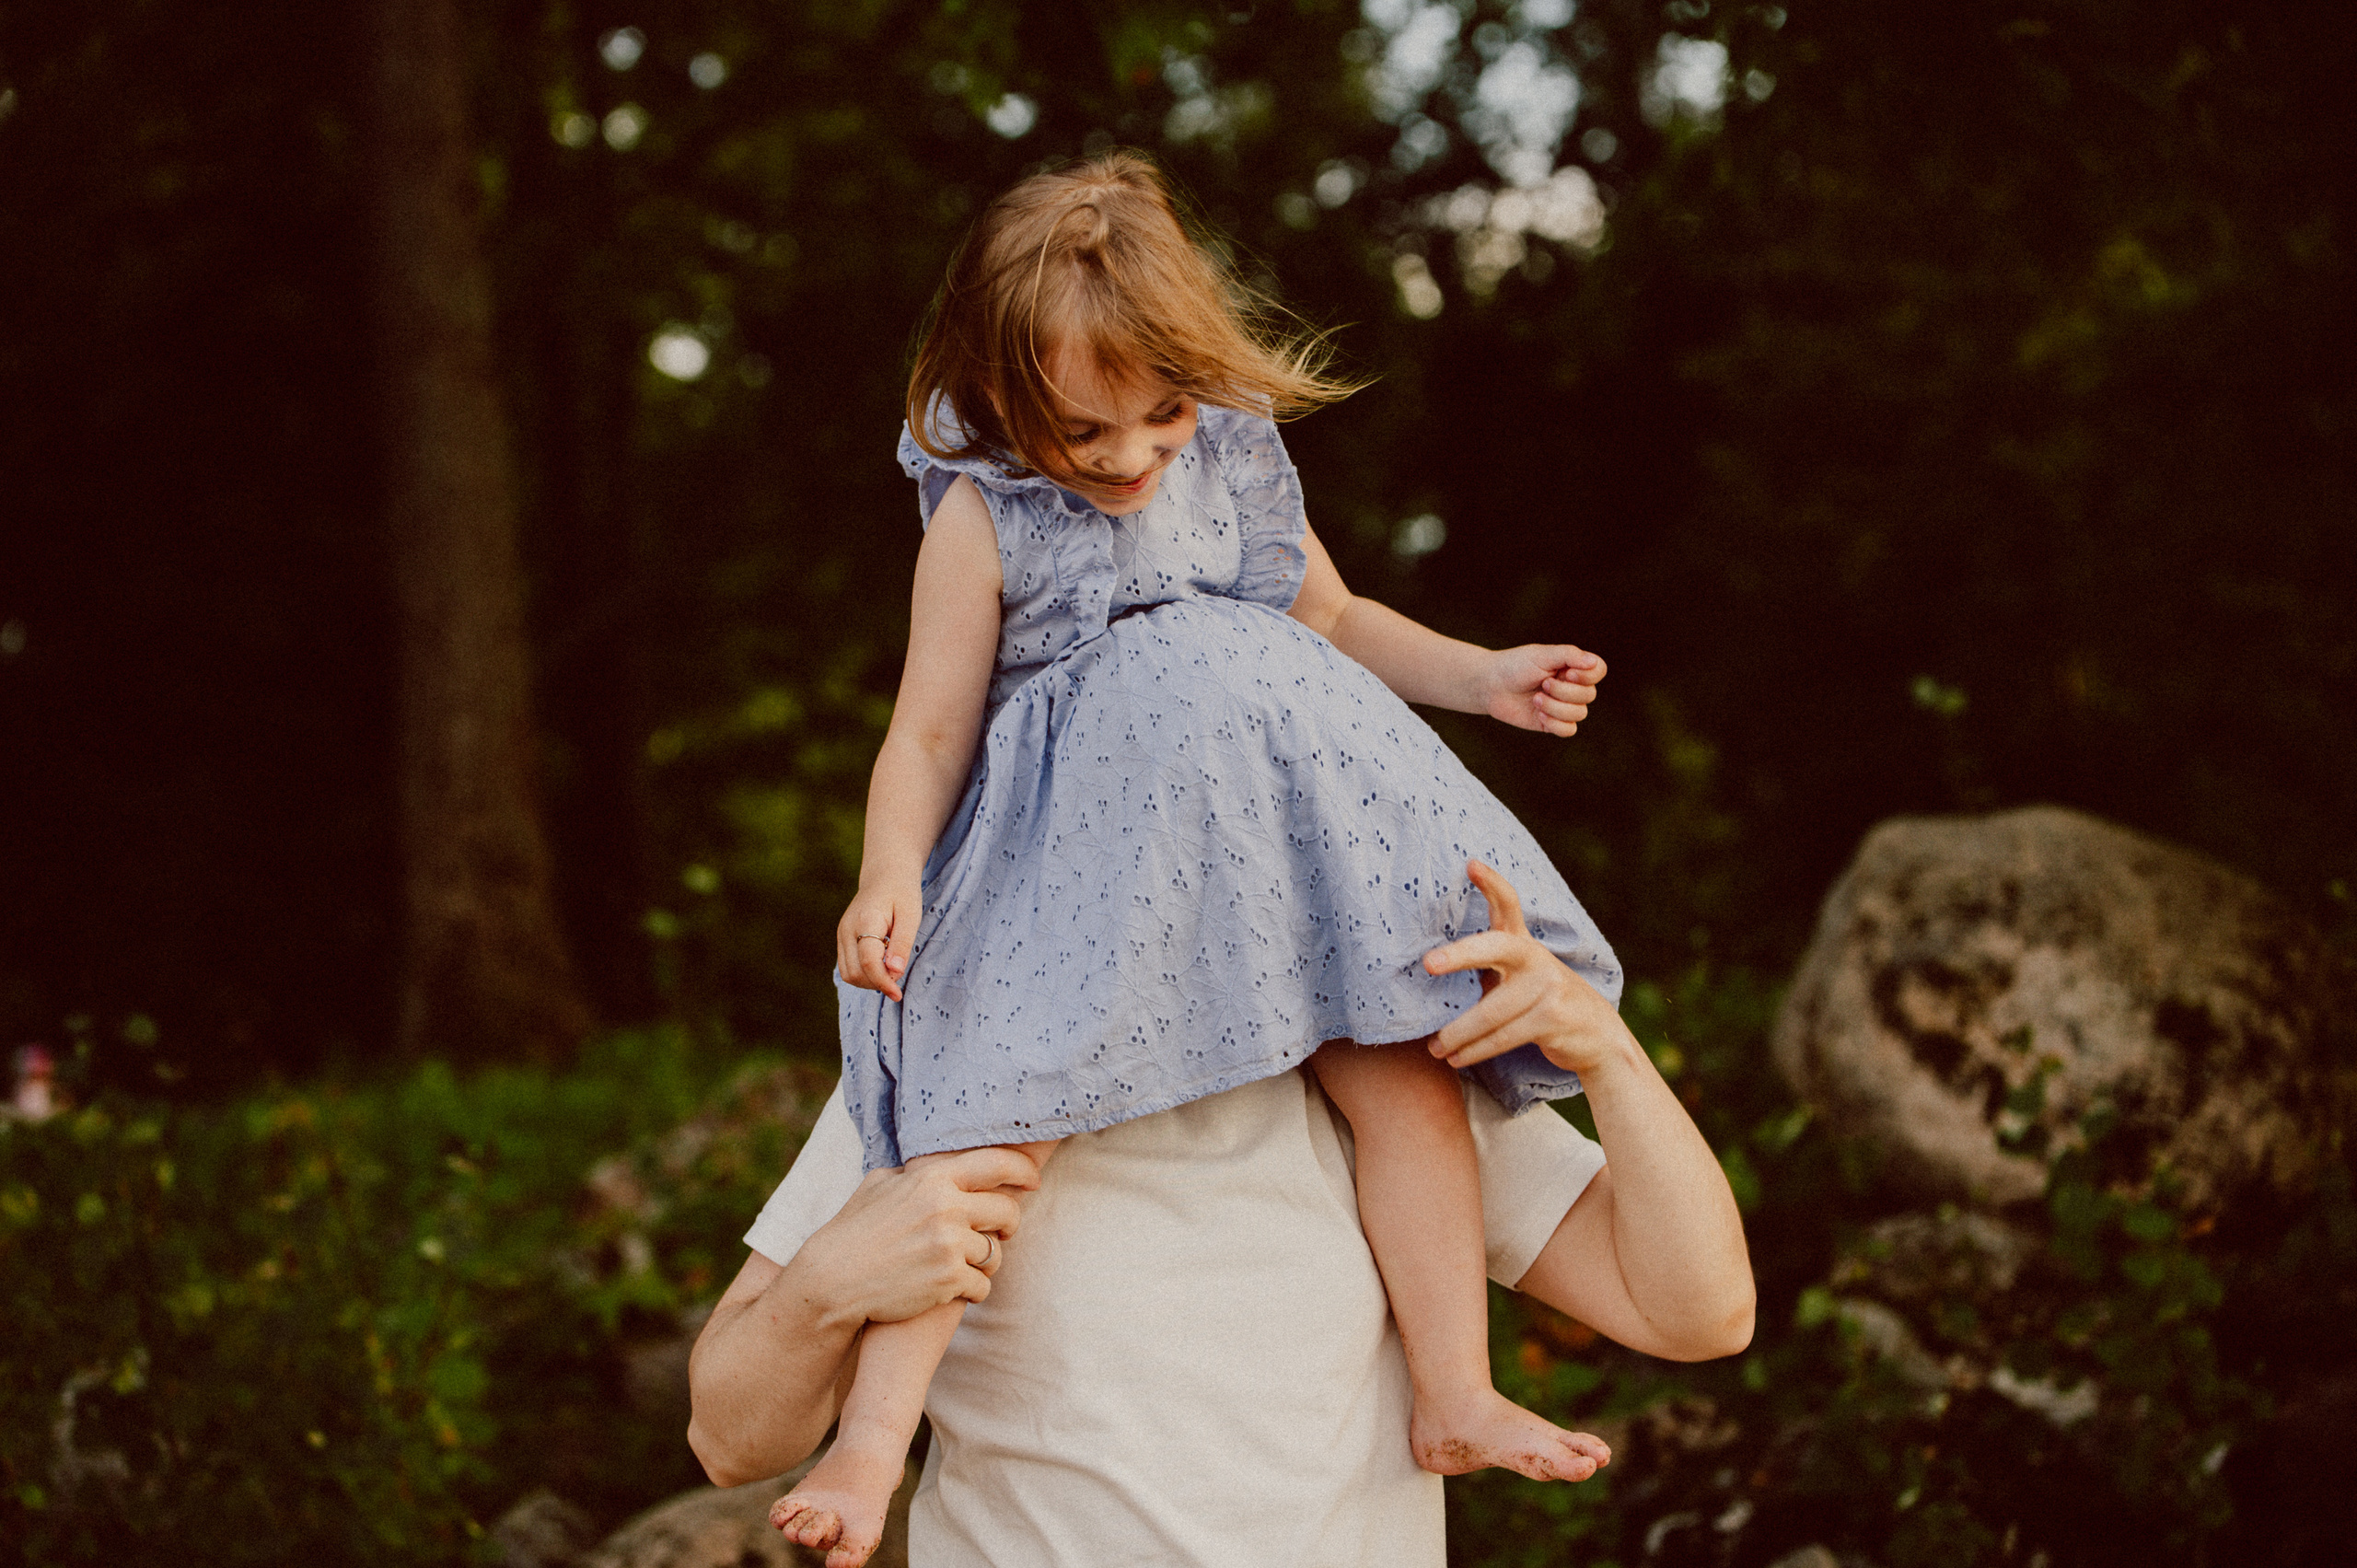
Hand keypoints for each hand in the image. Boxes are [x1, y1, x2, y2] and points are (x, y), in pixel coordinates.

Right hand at [796, 1146, 1041, 1325]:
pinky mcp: (949, 1279)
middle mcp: (946, 1207)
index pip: (997, 1164)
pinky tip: (953, 1289)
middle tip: (1000, 1233)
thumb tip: (937, 1162)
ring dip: (983, 1262)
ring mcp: (949, 1244)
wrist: (833, 1281)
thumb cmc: (853, 1231)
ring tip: (961, 1265)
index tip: (1033, 1180)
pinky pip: (983, 1285)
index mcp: (933, 1178)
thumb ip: (915, 1174)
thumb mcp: (879, 1185)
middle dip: (1008, 1225)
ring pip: (995, 1253)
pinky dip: (972, 1290)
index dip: (1023, 1171)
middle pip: (1007, 1212)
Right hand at [838, 879, 920, 999]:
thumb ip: (902, 944)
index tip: (898, 994)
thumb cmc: (902, 893)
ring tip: (889, 968)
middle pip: (855, 973)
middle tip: (898, 975)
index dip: (884, 982)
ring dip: (869, 981)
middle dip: (877, 982)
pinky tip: (880, 964)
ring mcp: (841, 934)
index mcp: (866, 920)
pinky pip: (847, 967)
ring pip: (848, 974)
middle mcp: (847, 929)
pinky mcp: (841, 938)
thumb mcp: (911, 916)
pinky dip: (863, 973)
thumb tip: (895, 972)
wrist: (886, 875)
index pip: (869, 962)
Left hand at [1423, 860, 1637, 1076]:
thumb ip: (1489, 965)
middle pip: (1494, 948)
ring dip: (1458, 1034)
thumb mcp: (1518, 976)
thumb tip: (1427, 965)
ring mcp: (1547, 987)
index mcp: (1522, 944)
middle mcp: (1535, 958)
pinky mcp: (1551, 1019)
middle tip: (1428, 963)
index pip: (1508, 905)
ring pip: (1490, 1012)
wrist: (1597, 1034)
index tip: (1470, 864)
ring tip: (1436, 1048)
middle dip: (1460, 954)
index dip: (1492, 884)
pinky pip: (1502, 1036)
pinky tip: (1457, 1058)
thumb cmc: (1539, 1002)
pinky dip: (1476, 1050)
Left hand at [1481, 645, 1603, 736]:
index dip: (1588, 676)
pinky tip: (1538, 714)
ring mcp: (1563, 706)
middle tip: (1542, 683)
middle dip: (1564, 691)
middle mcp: (1571, 686)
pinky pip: (1569, 730)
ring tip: (1536, 699)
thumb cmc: (1515, 666)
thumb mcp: (1542, 655)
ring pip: (1579, 714)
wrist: (1490, 685)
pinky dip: (1554, 723)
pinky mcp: (1552, 723)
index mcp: (1572, 667)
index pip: (1598, 671)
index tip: (1567, 673)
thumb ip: (1569, 656)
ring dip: (1556, 707)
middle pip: (1589, 695)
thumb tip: (1593, 662)